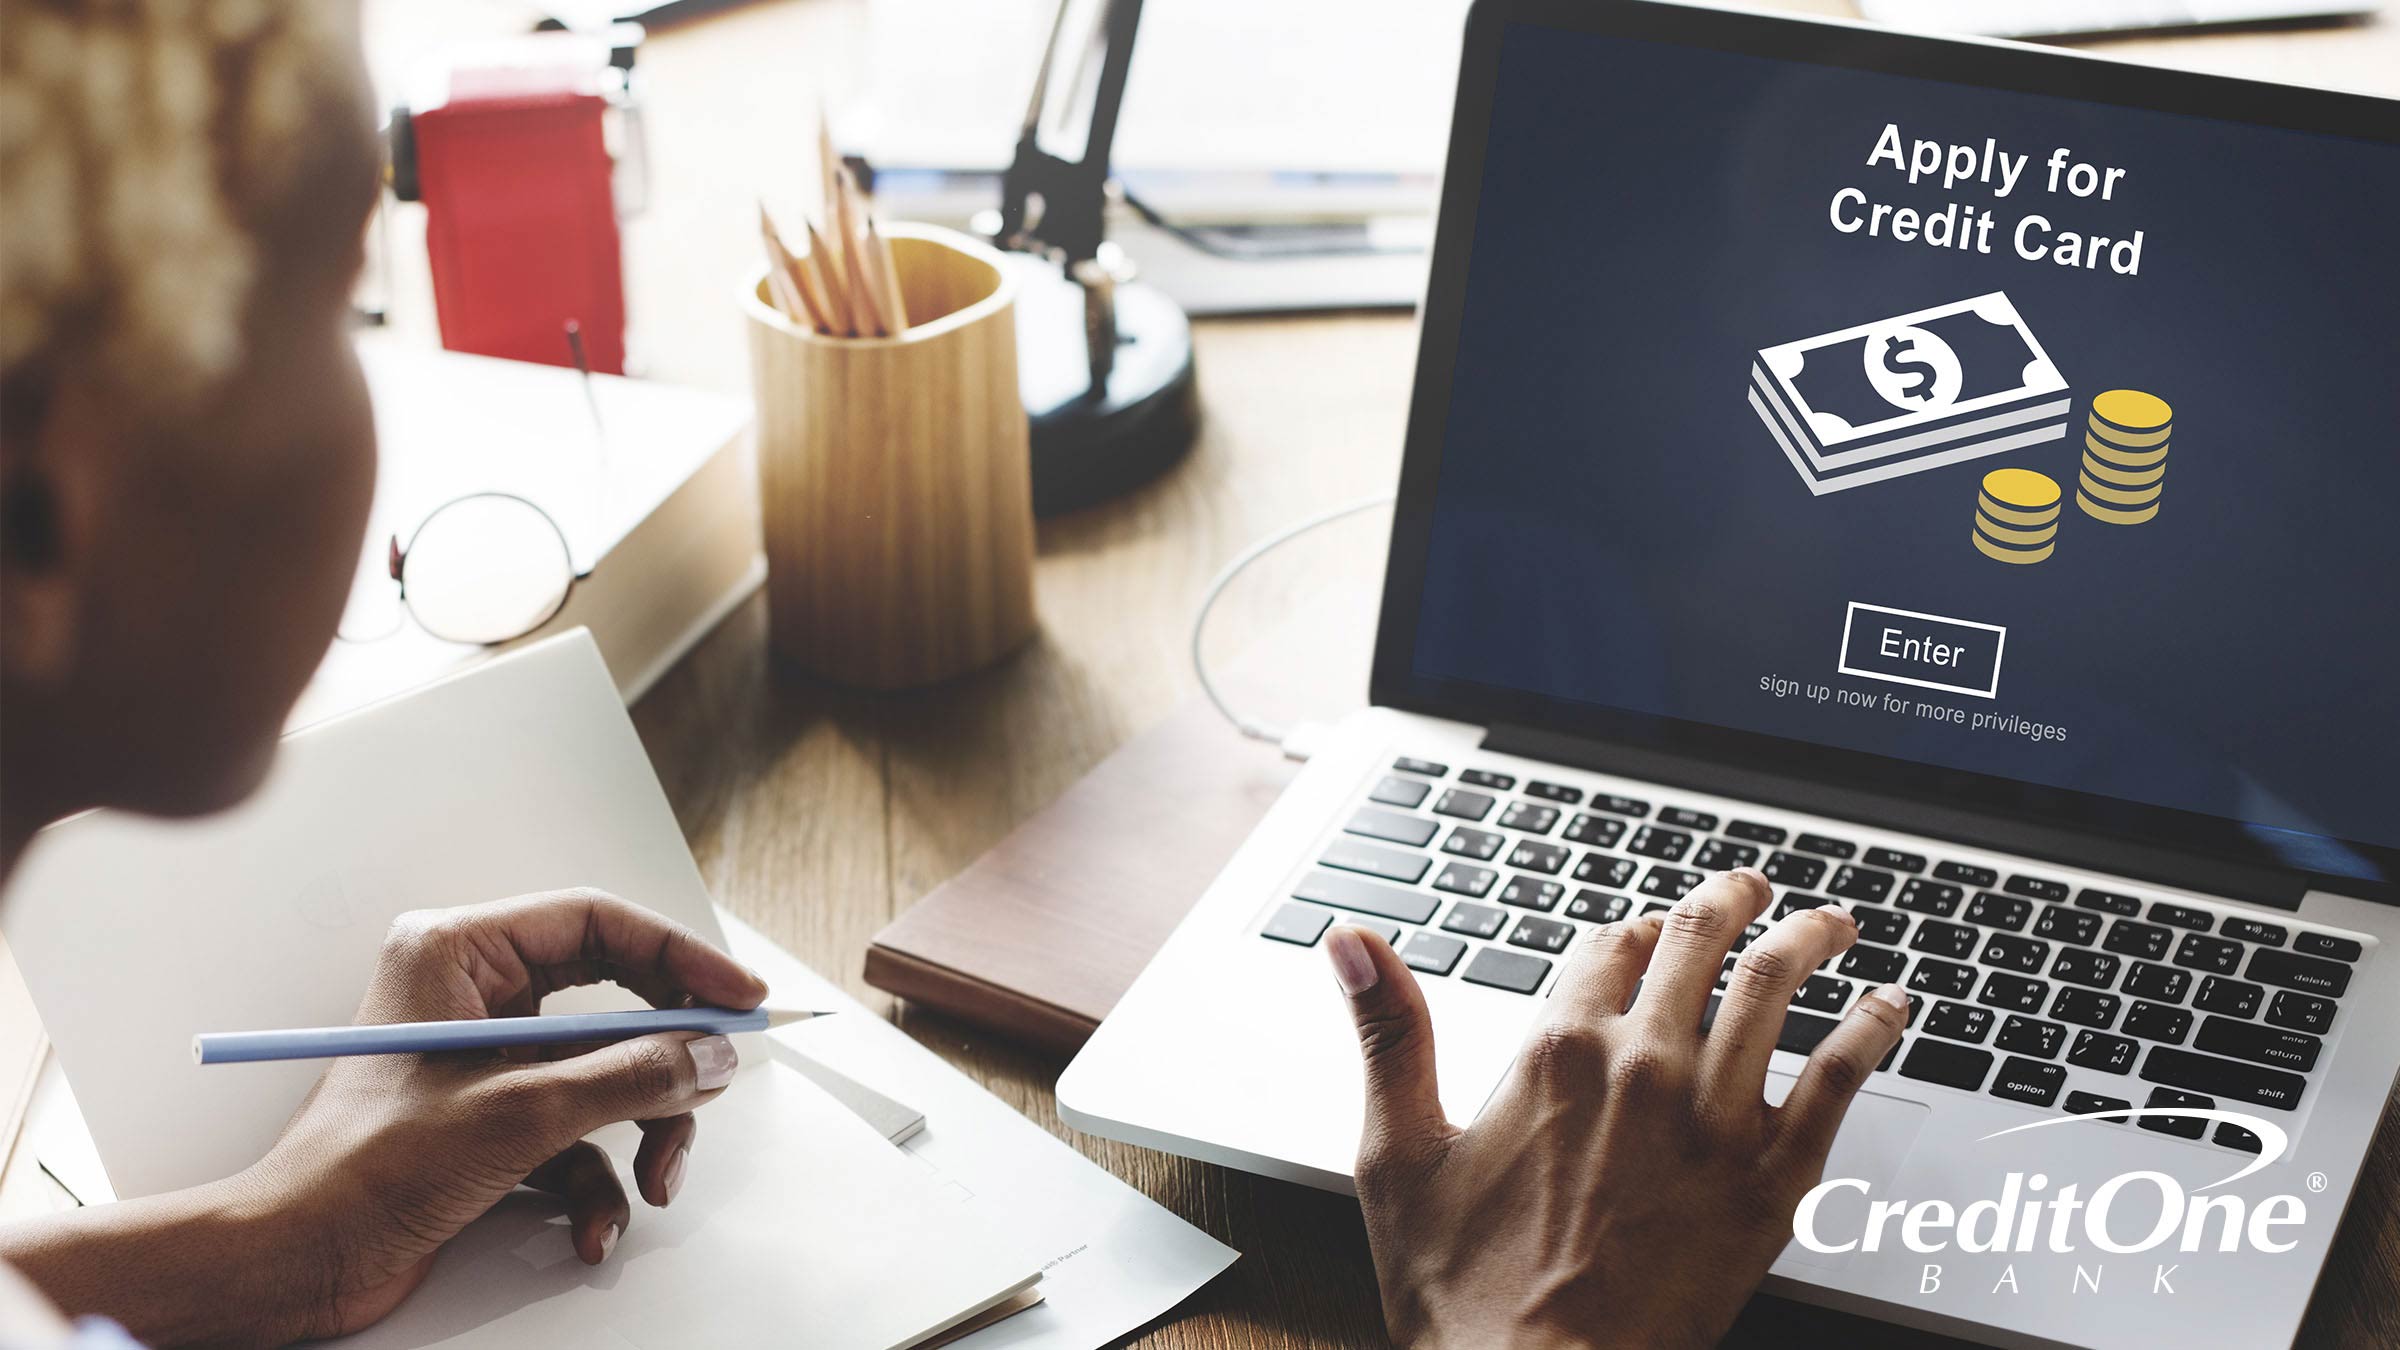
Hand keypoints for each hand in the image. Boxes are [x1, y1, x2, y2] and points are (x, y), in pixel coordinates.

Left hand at [243, 888, 768, 1338]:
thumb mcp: (518, 1114)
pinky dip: (597, 1183)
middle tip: (714, 1083)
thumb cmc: (362, 1172)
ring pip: (606, 1073)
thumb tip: (710, 1057)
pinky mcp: (491, 1117)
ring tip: (653, 1182)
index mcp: (458, 953)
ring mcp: (485, 1058)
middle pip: (614, 1002)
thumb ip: (629, 1076)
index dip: (681, 957)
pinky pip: (578, 1131)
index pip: (598, 923)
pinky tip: (592, 1228)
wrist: (294, 1262)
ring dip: (640, 1133)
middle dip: (664, 1062)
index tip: (739, 997)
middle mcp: (473, 993)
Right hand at [1325, 868, 1909, 1349]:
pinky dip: (1871, 1029)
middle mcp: (1642, 1066)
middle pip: (1699, 942)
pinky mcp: (1772, 1179)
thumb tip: (1352, 940)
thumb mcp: (1399, 1153)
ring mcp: (1715, 1120)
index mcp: (1555, 1051)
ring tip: (1831, 922)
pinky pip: (1840, 1078)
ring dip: (1810, 939)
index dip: (1631, 927)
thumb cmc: (1464, 1291)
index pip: (1608, 943)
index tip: (1646, 930)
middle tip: (1751, 890)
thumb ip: (1388, 1032)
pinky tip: (1890, 1007)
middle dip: (1730, 901)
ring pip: (1776, 989)